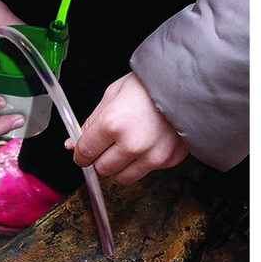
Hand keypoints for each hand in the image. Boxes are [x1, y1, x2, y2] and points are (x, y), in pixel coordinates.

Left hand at [67, 72, 188, 183]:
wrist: (187, 84)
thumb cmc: (149, 85)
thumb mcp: (112, 94)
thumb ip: (91, 122)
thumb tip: (72, 144)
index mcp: (113, 123)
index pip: (85, 153)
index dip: (80, 154)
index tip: (81, 153)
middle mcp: (132, 144)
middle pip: (103, 169)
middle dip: (101, 158)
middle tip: (109, 143)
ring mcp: (152, 156)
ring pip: (123, 177)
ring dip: (120, 165)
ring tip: (128, 143)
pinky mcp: (168, 161)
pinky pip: (146, 171)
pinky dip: (143, 161)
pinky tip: (148, 141)